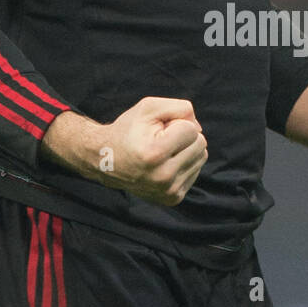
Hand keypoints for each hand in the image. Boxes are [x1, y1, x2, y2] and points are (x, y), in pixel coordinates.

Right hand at [41, 98, 207, 205]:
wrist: (105, 161)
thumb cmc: (129, 130)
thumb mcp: (148, 108)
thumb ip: (180, 108)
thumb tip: (199, 128)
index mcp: (154, 155)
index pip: (192, 130)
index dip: (176, 123)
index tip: (157, 129)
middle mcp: (162, 178)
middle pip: (201, 144)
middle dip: (183, 136)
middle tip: (159, 139)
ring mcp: (168, 191)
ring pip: (201, 158)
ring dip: (185, 149)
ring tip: (162, 151)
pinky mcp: (172, 198)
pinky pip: (195, 171)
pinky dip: (183, 163)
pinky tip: (164, 164)